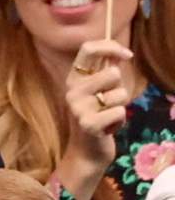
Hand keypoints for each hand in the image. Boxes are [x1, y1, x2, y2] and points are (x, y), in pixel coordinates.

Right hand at [55, 39, 132, 199]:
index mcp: (74, 79)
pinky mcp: (88, 124)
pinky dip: (120, 120)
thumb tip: (119, 53)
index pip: (88, 48)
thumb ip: (104, 71)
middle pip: (112, 72)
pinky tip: (108, 127)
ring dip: (120, 105)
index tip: (127, 56)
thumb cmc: (97, 118)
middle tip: (108, 102)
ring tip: (107, 115)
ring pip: (120, 93)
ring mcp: (78, 108)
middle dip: (120, 87)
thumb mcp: (98, 91)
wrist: (87, 153)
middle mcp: (72, 91)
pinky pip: (120, 111)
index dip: (111, 47)